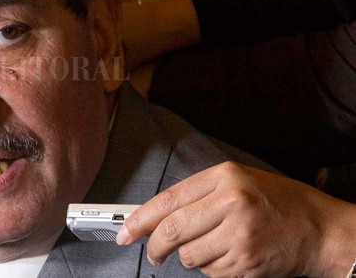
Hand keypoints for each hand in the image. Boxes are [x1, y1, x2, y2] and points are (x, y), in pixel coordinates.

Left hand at [116, 162, 355, 276]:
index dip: (140, 218)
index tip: (125, 231)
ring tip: (212, 246)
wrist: (320, 228)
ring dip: (191, 257)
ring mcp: (240, 235)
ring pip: (190, 256)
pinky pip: (211, 272)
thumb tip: (156, 215)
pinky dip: (212, 268)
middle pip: (172, 230)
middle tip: (152, 253)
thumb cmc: (277, 202)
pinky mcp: (247, 262)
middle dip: (155, 246)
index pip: (168, 199)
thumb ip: (197, 194)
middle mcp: (232, 203)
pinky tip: (229, 255)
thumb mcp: (237, 181)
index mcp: (225, 177)